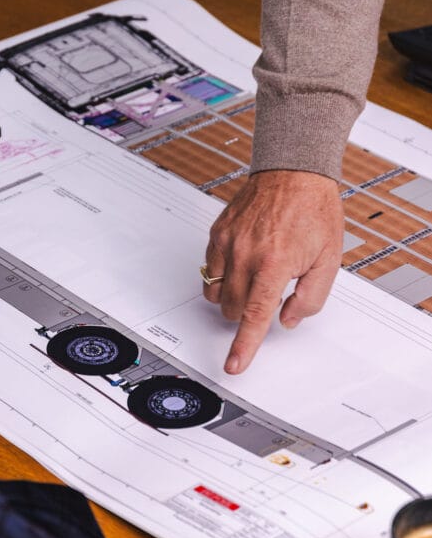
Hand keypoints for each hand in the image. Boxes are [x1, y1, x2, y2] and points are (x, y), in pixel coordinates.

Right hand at [203, 170, 342, 374]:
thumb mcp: (329, 259)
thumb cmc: (313, 211)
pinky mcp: (217, 234)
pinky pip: (210, 271)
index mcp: (274, 263)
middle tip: (267, 294)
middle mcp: (246, 254)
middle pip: (233, 309)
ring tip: (253, 279)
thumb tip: (288, 319)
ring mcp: (227, 243)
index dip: (243, 346)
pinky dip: (223, 277)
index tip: (233, 365)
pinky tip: (242, 263)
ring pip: (216, 294)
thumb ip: (311, 297)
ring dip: (233, 298)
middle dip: (248, 313)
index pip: (255, 316)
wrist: (293, 172)